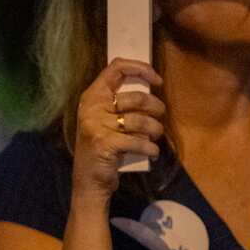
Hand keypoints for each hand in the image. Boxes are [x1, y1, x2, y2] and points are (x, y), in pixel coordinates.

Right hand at [72, 58, 164, 209]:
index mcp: (92, 96)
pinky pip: (138, 141)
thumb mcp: (103, 121)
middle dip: (156, 107)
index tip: (157, 81)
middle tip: (160, 116)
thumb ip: (118, 103)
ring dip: (156, 129)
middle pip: (136, 97)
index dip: (141, 69)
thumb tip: (150, 87)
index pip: (117, 68)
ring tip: (157, 136)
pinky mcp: (105, 144)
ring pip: (140, 120)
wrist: (88, 182)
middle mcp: (92, 108)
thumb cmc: (102, 149)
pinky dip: (151, 148)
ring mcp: (96, 126)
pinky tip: (153, 153)